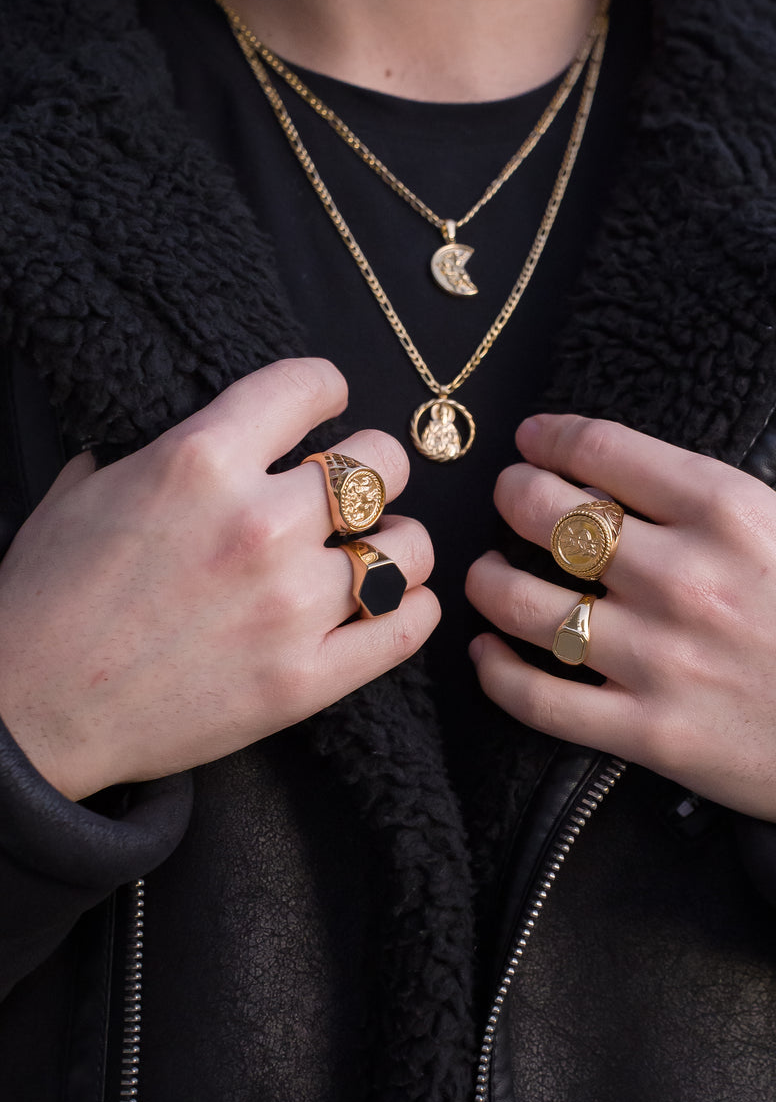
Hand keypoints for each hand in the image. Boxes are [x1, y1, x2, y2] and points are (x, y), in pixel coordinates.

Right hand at [0, 359, 437, 800]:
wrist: (31, 715)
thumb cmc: (49, 601)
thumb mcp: (88, 490)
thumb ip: (162, 449)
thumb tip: (211, 435)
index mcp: (201, 461)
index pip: (311, 387)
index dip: (324, 390)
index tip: (325, 406)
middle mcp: (260, 525)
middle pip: (383, 463)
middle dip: (373, 468)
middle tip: (350, 491)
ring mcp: (291, 606)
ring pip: (408, 546)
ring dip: (396, 543)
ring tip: (374, 552)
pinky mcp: (307, 679)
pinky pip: (408, 625)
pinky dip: (412, 608)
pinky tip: (393, 602)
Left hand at [466, 415, 775, 836]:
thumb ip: (716, 501)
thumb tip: (634, 484)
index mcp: (728, 511)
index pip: (601, 451)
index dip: (548, 439)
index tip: (531, 441)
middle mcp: (685, 576)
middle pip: (547, 515)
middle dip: (512, 495)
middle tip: (509, 498)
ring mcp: (662, 658)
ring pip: (523, 602)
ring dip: (488, 580)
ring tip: (486, 575)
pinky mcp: (650, 732)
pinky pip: (537, 696)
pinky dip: (495, 669)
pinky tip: (487, 649)